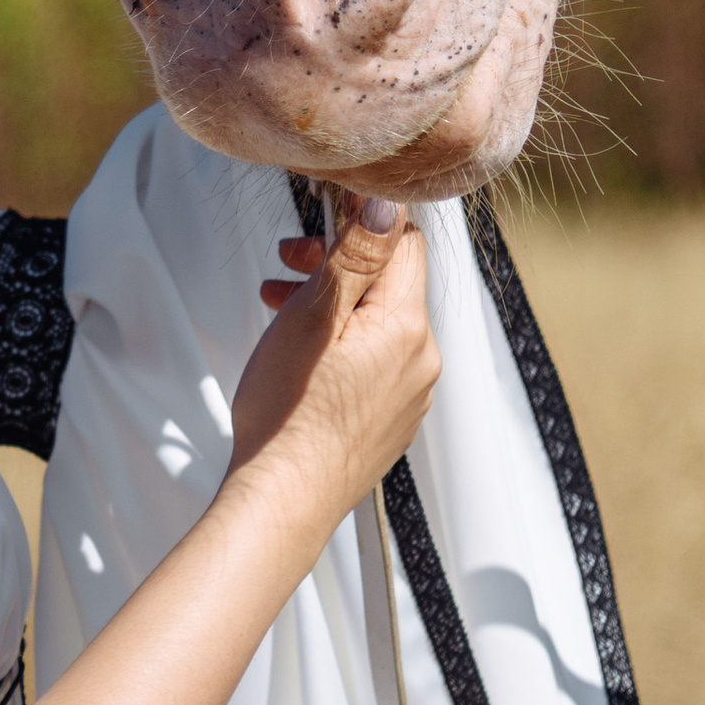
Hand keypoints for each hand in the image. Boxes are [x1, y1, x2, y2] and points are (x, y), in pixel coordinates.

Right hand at [228, 195, 438, 515]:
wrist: (285, 499)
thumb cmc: (289, 416)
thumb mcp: (313, 316)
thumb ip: (355, 256)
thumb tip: (387, 206)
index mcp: (407, 326)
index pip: (405, 243)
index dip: (361, 223)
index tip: (318, 225)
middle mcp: (422, 359)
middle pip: (391, 285)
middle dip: (340, 265)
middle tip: (288, 266)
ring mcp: (409, 395)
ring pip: (380, 326)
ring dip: (335, 307)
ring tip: (282, 312)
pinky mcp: (390, 421)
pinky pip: (376, 365)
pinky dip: (343, 348)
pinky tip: (303, 361)